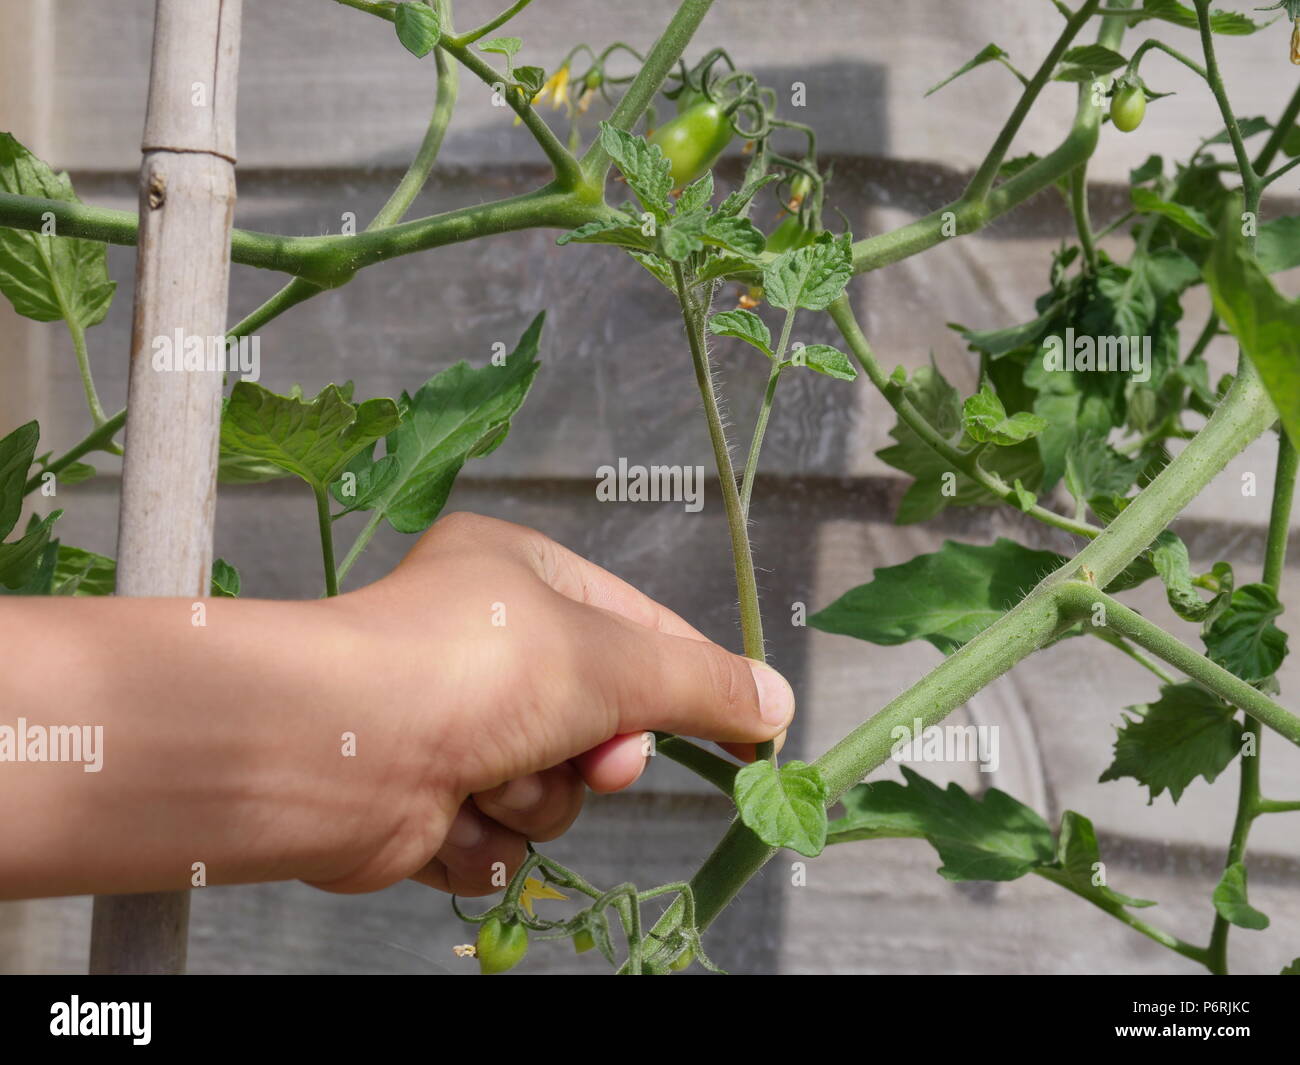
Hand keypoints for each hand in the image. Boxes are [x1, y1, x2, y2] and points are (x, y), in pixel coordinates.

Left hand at [309, 512, 794, 896]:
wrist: (329, 754)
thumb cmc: (470, 671)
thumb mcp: (611, 660)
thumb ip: (702, 684)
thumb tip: (777, 704)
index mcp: (519, 574)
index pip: (639, 626)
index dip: (695, 679)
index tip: (750, 732)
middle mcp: (483, 642)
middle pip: (599, 717)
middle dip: (598, 752)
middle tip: (596, 760)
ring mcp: (450, 722)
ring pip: (552, 787)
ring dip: (535, 796)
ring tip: (491, 778)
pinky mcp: (424, 798)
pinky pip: (500, 832)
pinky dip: (485, 833)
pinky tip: (447, 812)